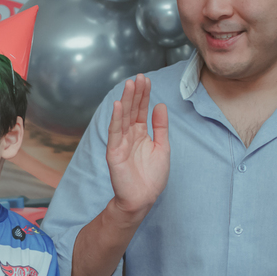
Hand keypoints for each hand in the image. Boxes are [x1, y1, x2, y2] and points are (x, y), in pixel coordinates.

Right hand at [106, 75, 169, 218]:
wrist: (143, 199)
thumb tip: (160, 105)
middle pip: (132, 110)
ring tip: (129, 83)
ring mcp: (121, 143)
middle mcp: (130, 135)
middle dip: (135, 93)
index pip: (141, 110)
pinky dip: (116, 118)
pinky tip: (119, 105)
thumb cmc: (152, 177)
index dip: (144, 95)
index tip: (146, 80)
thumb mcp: (162, 147)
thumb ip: (160, 127)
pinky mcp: (114, 152)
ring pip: (123, 117)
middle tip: (138, 77)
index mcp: (141, 134)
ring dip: (126, 100)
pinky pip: (115, 132)